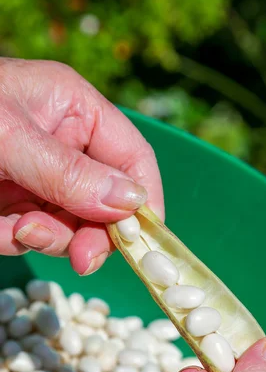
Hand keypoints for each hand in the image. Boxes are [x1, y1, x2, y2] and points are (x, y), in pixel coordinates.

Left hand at [0, 57, 162, 274]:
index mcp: (75, 111)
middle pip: (108, 202)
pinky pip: (34, 234)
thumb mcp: (8, 138)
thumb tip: (132, 204)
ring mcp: (39, 177)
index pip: (134, 159)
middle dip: (93, 232)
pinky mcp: (13, 203)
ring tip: (15, 227)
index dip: (145, 202)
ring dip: (49, 237)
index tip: (141, 242)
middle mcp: (65, 145)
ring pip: (72, 225)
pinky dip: (17, 239)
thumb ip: (70, 172)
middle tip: (82, 260)